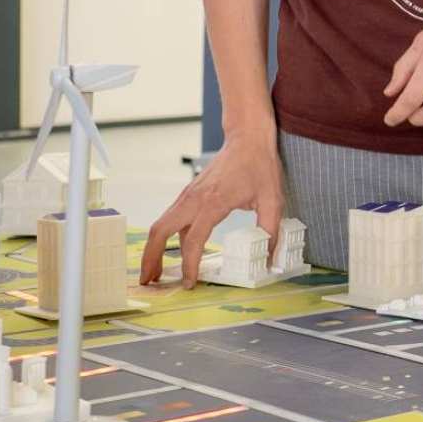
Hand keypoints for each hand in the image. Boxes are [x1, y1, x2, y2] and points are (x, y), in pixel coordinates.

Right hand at [140, 127, 284, 287]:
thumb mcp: (273, 200)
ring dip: (152, 249)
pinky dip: (164, 237)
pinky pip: (170, 219)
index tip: (190, 283)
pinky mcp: (188, 194)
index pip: (192, 241)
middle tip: (149, 282)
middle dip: (150, 258)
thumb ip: (270, 231)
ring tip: (152, 272)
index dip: (189, 266)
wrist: (247, 138)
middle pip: (160, 232)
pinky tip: (169, 252)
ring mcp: (187, 195)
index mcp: (212, 203)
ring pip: (160, 225)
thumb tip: (268, 259)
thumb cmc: (260, 165)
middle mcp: (193, 199)